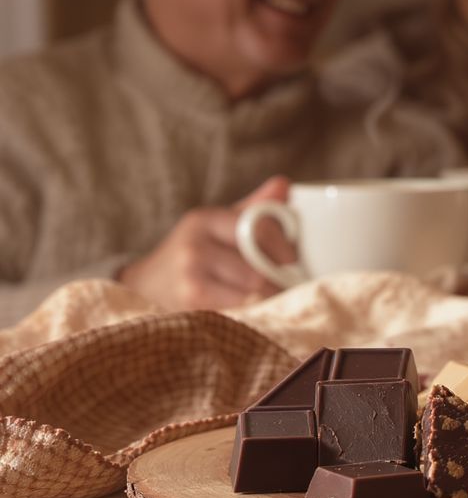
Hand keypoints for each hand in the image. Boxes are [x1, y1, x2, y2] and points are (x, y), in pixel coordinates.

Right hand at [117, 176, 295, 310]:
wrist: (144, 287)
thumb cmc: (193, 254)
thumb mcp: (218, 225)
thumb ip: (253, 208)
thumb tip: (284, 184)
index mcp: (205, 220)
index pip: (260, 230)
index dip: (285, 250)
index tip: (293, 264)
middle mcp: (194, 247)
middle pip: (258, 268)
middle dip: (279, 280)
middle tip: (288, 287)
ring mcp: (190, 278)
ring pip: (252, 292)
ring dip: (270, 300)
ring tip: (273, 301)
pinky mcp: (191, 306)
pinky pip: (239, 312)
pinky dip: (253, 313)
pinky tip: (253, 312)